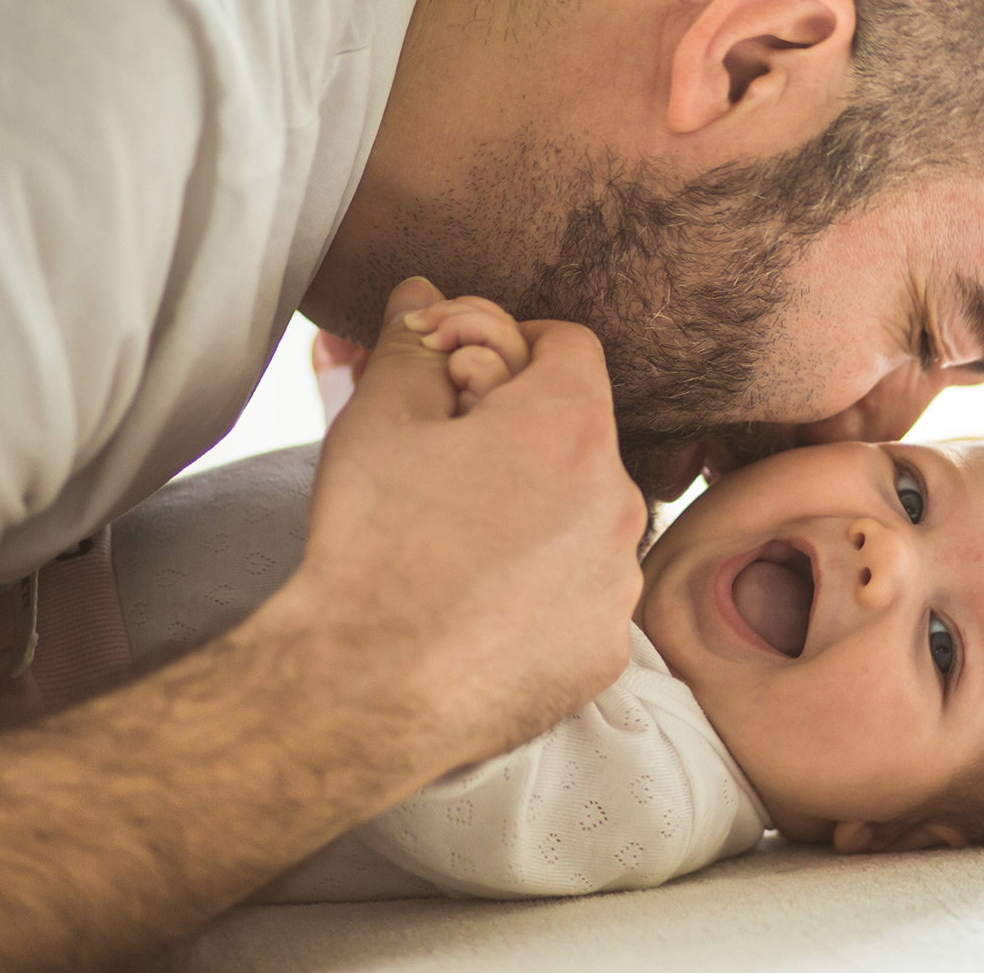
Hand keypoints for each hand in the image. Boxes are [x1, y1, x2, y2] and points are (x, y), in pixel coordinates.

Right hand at [283, 278, 645, 766]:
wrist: (363, 690)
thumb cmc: (371, 545)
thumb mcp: (378, 420)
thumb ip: (412, 344)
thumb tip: (422, 294)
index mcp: (572, 428)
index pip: (569, 346)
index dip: (512, 347)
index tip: (466, 378)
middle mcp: (619, 501)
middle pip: (579, 436)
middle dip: (521, 435)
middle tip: (448, 463)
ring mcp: (620, 583)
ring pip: (585, 519)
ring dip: (537, 514)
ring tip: (458, 542)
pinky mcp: (607, 651)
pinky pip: (584, 597)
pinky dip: (544, 590)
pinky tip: (480, 606)